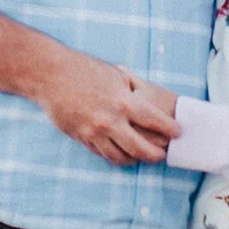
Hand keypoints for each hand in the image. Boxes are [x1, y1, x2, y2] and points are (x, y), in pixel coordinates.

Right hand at [37, 50, 179, 166]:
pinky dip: (114, 155)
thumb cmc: (84, 69)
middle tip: (163, 154)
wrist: (50, 75)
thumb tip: (145, 101)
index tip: (178, 132)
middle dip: (156, 154)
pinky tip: (120, 152)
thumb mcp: (114, 75)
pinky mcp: (82, 138)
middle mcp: (111, 121)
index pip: (155, 121)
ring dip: (135, 160)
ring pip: (121, 157)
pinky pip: (102, 154)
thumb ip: (131, 91)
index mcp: (124, 102)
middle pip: (141, 148)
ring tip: (141, 157)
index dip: (170, 129)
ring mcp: (95, 133)